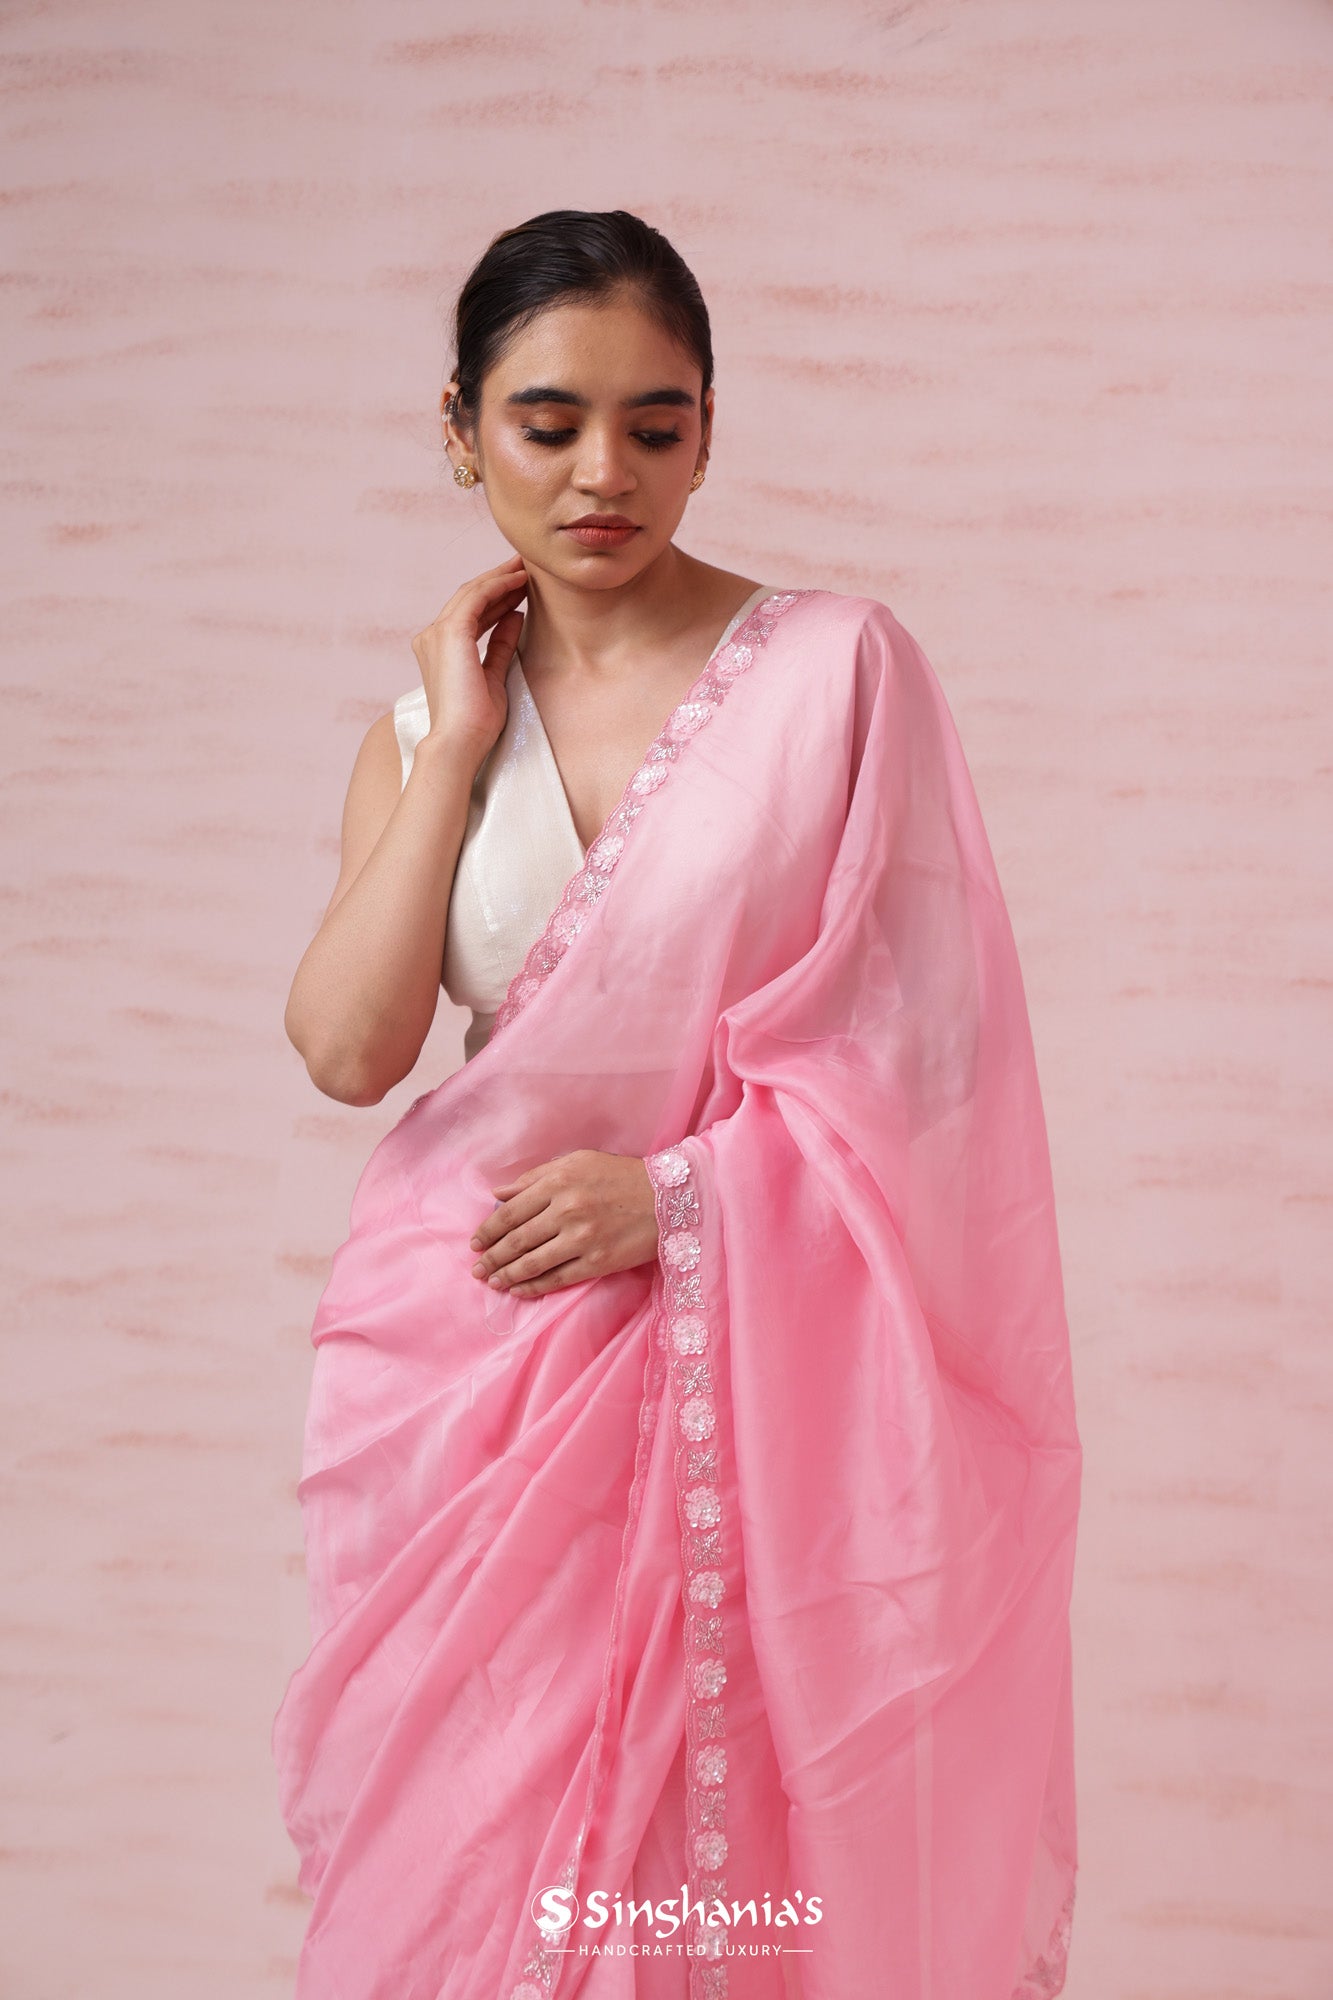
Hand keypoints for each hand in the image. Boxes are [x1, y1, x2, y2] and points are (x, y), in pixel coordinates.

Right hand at [410, 552, 528, 762]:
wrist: (459, 742)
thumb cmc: (476, 722)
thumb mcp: (494, 676)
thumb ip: (501, 645)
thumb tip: (515, 617)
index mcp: (439, 650)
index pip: (469, 614)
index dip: (495, 598)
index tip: (520, 588)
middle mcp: (432, 637)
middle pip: (468, 597)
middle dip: (497, 580)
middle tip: (524, 567)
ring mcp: (437, 634)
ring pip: (471, 593)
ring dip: (499, 578)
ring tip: (525, 568)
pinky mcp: (449, 634)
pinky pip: (476, 598)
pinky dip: (497, 586)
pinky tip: (518, 581)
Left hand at [469, 1149, 659, 1297]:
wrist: (667, 1198)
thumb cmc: (620, 1176)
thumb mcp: (578, 1162)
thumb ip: (536, 1177)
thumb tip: (498, 1194)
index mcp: (558, 1183)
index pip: (510, 1212)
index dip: (488, 1230)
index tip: (475, 1242)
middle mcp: (566, 1211)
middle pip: (516, 1240)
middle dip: (491, 1257)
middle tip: (477, 1268)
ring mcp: (581, 1239)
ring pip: (532, 1262)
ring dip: (507, 1275)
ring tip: (492, 1282)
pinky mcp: (597, 1262)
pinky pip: (557, 1279)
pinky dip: (534, 1287)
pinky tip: (519, 1291)